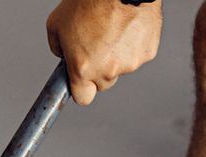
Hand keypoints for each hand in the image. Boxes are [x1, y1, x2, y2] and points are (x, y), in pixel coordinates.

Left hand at [46, 0, 162, 104]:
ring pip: (122, 67)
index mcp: (84, 69)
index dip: (81, 87)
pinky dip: (134, 44)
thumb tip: (62, 54)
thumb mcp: (56, 24)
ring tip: (113, 28)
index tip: (80, 79)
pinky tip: (127, 26)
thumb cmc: (89, 0)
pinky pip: (138, 54)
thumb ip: (58, 47)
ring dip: (118, 55)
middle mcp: (108, 70)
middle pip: (103, 83)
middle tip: (96, 45)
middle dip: (99, 70)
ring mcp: (131, 62)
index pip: (83, 98)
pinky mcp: (148, 51)